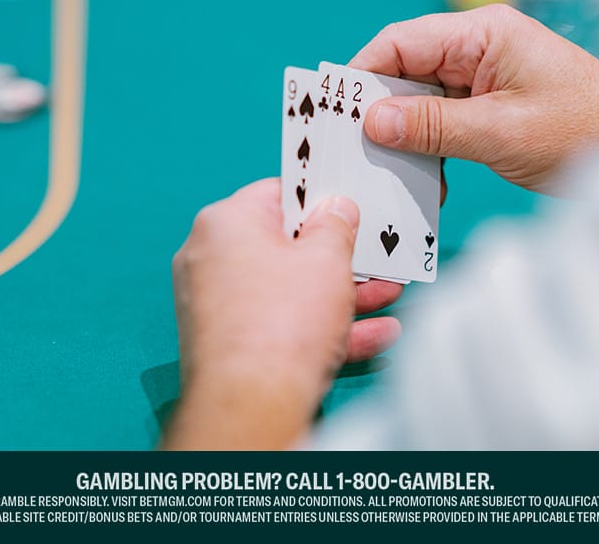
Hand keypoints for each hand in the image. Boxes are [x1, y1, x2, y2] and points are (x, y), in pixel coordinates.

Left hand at [163, 178, 402, 449]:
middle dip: (340, 258)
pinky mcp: (227, 345)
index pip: (277, 194)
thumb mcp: (327, 260)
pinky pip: (280, 325)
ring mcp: (215, 305)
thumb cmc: (283, 322)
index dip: (319, 200)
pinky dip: (321, 328)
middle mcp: (210, 258)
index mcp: (225, 222)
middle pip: (285, 247)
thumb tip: (336, 207)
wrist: (251, 404)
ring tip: (389, 298)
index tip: (351, 206)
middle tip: (377, 258)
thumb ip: (336, 226)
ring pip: (288, 291)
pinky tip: (374, 335)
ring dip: (342, 296)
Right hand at [351, 5, 598, 193]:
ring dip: (404, 138)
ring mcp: (482, 77)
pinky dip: (428, 149)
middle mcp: (478, 48)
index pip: (400, 43)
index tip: (335, 115)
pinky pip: (440, 122)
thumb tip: (372, 121)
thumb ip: (432, 126)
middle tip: (354, 152)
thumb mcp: (500, 132)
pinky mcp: (487, 106)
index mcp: (483, 33)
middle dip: (379, 112)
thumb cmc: (586, 130)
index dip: (361, 77)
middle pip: (404, 72)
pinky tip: (427, 181)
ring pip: (418, 101)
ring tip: (392, 174)